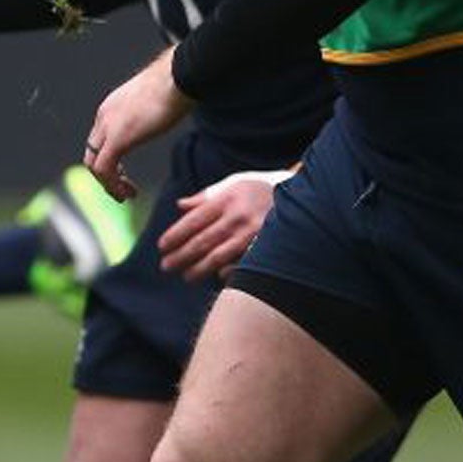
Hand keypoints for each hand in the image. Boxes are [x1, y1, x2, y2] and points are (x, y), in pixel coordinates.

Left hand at [84, 47, 196, 200]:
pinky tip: (127, 192)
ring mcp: (109, 127)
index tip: (123, 174)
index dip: (109, 160)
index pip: (99, 140)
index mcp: (111, 107)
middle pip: (93, 153)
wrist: (178, 76)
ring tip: (125, 195)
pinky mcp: (118, 138)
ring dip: (108, 184)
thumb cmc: (175, 84)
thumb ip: (150, 112)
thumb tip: (163, 113)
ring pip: (94, 164)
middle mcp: (104, 116)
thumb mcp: (155, 101)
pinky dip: (112, 185)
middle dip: (106, 175)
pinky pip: (104, 169)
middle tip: (122, 189)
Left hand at [158, 170, 285, 280]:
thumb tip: (180, 205)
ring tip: (185, 276)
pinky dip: (227, 272)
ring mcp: (252, 234)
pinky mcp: (265, 247)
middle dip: (180, 256)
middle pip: (201, 241)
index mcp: (226, 199)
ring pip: (218, 257)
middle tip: (166, 266)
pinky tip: (216, 277)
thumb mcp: (233, 184)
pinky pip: (241, 264)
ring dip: (198, 269)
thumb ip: (205, 196)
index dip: (175, 235)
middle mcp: (237, 217)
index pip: (193, 221)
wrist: (300, 195)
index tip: (162, 246)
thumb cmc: (260, 189)